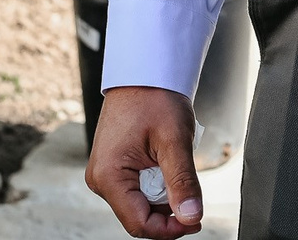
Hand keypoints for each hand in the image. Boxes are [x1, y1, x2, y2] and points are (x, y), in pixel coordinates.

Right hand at [86, 86, 201, 236]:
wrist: (144, 73)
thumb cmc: (155, 98)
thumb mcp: (175, 141)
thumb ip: (183, 182)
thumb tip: (191, 216)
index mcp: (109, 176)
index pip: (139, 224)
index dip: (170, 229)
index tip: (196, 220)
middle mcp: (101, 179)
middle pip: (139, 216)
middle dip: (168, 211)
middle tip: (192, 191)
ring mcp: (106, 174)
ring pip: (140, 204)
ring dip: (164, 195)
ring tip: (176, 166)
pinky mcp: (114, 167)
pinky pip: (137, 189)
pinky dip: (157, 184)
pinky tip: (166, 164)